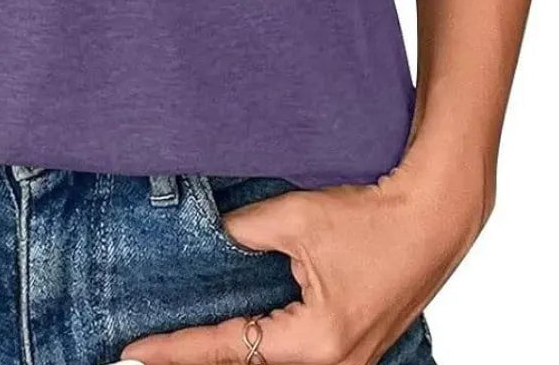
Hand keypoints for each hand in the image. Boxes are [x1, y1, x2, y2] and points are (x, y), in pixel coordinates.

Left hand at [120, 160, 485, 364]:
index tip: (133, 352)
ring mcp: (348, 361)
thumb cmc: (374, 217)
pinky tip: (237, 331)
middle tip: (150, 351)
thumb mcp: (295, 218)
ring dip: (233, 350)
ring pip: (272, 363)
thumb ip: (244, 232)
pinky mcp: (354, 345)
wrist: (434, 216)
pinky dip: (262, 343)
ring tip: (184, 343)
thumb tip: (212, 237)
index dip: (176, 350)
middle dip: (200, 357)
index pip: (227, 348)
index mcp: (315, 342)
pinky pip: (296, 353)